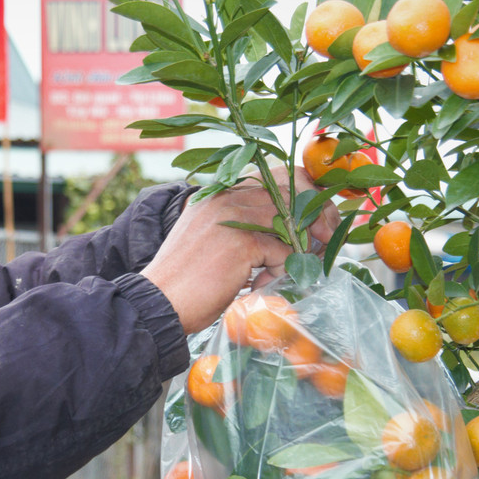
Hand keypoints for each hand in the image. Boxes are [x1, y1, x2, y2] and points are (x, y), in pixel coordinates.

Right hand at [141, 165, 340, 334]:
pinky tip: (257, 286)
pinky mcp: (242, 242)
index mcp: (217, 192)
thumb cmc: (185, 281)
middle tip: (319, 246)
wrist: (158, 303)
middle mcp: (225, 196)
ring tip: (275, 273)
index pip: (274, 175)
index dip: (302, 195)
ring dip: (297, 250)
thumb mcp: (211, 240)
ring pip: (292, 223)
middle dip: (314, 220)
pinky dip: (279, 273)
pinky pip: (284, 253)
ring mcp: (233, 216)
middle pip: (291, 192)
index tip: (315, 221)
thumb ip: (241, 226)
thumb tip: (288, 229)